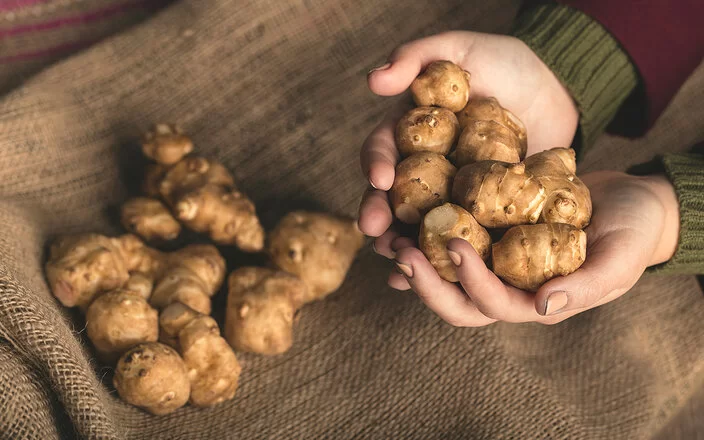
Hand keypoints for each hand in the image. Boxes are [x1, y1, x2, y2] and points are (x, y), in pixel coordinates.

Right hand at [359, 31, 579, 241]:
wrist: (556, 88)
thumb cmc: (504, 63)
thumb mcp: (459, 48)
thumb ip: (416, 57)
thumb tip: (373, 81)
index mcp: (410, 132)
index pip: (384, 149)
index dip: (377, 163)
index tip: (380, 179)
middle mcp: (423, 167)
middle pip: (392, 195)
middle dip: (379, 215)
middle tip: (375, 233)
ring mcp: (450, 192)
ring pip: (419, 223)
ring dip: (404, 243)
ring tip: (398, 261)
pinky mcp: (480, 212)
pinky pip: (460, 236)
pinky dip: (444, 257)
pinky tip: (435, 277)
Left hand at [388, 172, 680, 325]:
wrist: (629, 203)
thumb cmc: (632, 232)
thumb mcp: (620, 258)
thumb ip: (587, 285)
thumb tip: (543, 307)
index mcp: (537, 302)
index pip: (494, 304)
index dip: (471, 281)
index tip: (453, 244)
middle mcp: (509, 289)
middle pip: (457, 303)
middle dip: (427, 282)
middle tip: (401, 252)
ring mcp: (497, 266)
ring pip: (446, 277)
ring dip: (416, 263)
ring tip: (389, 238)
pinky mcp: (490, 237)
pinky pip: (452, 242)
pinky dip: (426, 236)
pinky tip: (403, 218)